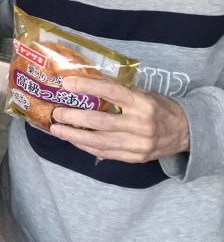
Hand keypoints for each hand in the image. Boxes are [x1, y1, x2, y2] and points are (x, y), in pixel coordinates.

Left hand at [50, 76, 189, 162]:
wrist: (185, 133)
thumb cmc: (159, 108)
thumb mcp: (144, 93)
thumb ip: (119, 91)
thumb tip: (87, 83)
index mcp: (142, 103)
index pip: (111, 91)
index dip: (88, 86)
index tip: (67, 84)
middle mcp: (140, 124)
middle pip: (100, 121)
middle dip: (74, 117)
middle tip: (56, 112)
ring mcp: (137, 144)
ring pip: (99, 142)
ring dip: (74, 135)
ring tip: (57, 129)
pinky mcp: (134, 158)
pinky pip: (105, 153)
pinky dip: (86, 146)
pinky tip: (73, 139)